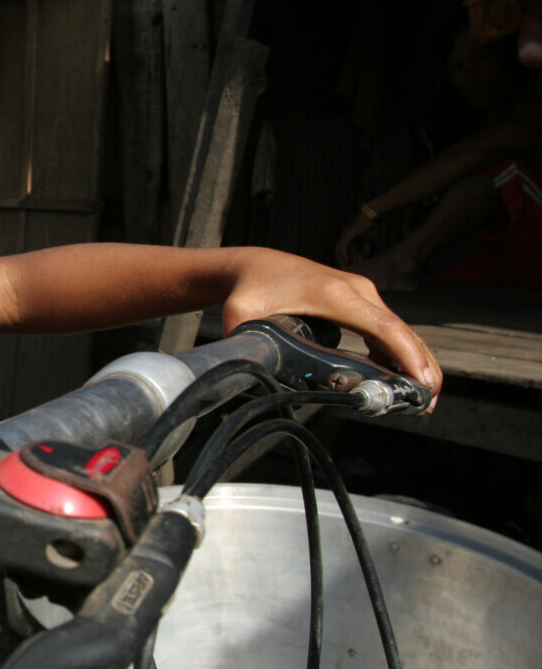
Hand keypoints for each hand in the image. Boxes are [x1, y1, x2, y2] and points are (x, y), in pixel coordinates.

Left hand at [219, 248, 441, 401]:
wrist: (256, 264)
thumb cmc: (250, 289)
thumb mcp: (241, 313)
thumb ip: (242, 337)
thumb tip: (245, 369)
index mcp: (335, 295)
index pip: (383, 327)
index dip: (407, 355)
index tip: (422, 382)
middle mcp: (356, 290)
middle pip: (401, 330)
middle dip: (421, 366)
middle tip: (428, 403)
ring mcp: (361, 293)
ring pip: (399, 329)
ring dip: (416, 360)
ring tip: (423, 399)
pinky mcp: (359, 299)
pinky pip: (387, 327)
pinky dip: (401, 351)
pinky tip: (406, 377)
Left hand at [335, 211, 377, 265]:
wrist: (373, 215)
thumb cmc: (373, 226)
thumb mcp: (368, 240)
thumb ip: (365, 249)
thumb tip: (363, 259)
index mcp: (349, 236)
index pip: (345, 250)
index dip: (347, 258)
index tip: (350, 267)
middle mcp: (345, 236)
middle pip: (340, 250)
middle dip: (343, 260)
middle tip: (346, 270)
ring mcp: (345, 235)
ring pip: (340, 250)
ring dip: (343, 259)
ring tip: (346, 268)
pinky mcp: (347, 235)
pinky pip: (343, 247)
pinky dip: (344, 255)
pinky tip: (347, 262)